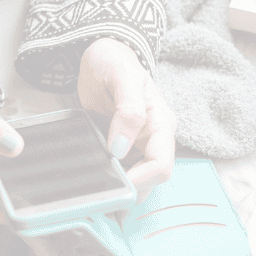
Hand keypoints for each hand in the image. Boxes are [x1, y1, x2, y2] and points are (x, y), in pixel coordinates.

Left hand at [78, 38, 176, 203]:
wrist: (102, 57)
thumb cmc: (114, 61)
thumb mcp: (122, 77)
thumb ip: (128, 111)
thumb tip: (120, 148)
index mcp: (161, 124)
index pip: (161, 165)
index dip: (140, 179)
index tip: (115, 182)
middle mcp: (154, 139)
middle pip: (151, 180)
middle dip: (130, 193)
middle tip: (101, 197)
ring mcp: (139, 146)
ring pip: (138, 182)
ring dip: (120, 193)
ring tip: (95, 197)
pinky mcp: (123, 149)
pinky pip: (122, 173)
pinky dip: (110, 184)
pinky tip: (94, 186)